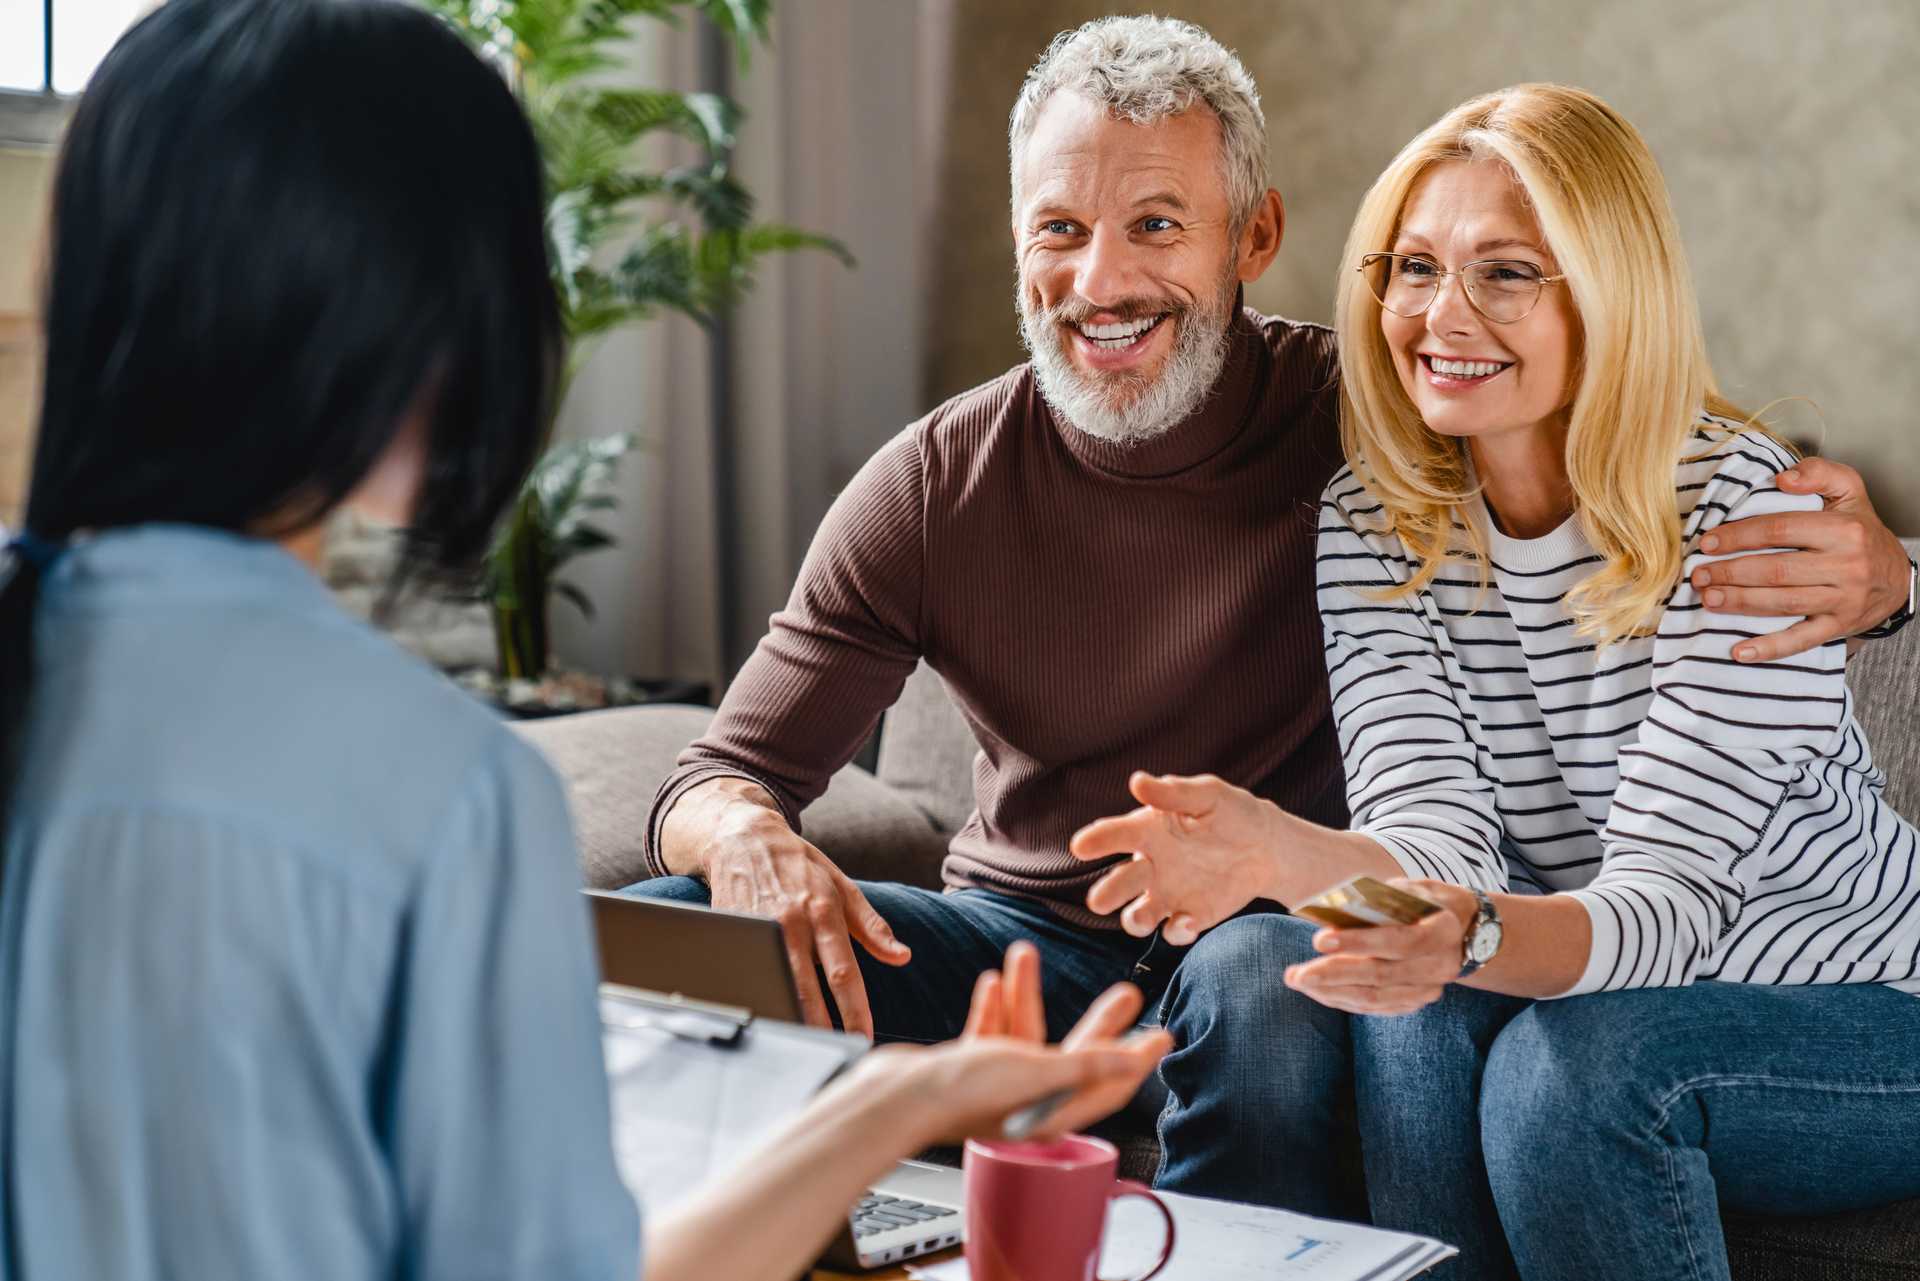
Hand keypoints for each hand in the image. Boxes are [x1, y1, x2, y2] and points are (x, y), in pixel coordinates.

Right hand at [689, 781, 909, 1036]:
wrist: (743, 837)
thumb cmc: (798, 866)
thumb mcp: (841, 885)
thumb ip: (871, 925)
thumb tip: (902, 955)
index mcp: (823, 911)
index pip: (842, 972)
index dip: (854, 1009)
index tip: (862, 1037)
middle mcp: (792, 921)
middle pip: (807, 987)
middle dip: (821, 1026)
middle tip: (833, 1053)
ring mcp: (758, 927)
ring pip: (775, 984)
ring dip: (790, 1017)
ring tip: (803, 1046)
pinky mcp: (732, 931)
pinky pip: (746, 971)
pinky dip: (756, 997)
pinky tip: (765, 1018)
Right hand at [959, 941, 1170, 1131]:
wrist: (897, 1098)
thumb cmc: (964, 1092)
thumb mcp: (1038, 1072)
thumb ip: (1087, 1065)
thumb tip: (1136, 1061)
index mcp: (1051, 1110)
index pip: (1107, 1085)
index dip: (1136, 1060)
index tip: (1161, 1037)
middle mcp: (1027, 1101)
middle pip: (1075, 1056)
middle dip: (1101, 1022)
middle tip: (1128, 993)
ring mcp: (997, 1086)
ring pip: (1026, 1033)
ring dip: (1028, 994)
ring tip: (1026, 952)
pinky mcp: (967, 1070)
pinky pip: (990, 1033)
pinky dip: (995, 1007)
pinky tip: (994, 981)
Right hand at [1069, 771, 1280, 942]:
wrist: (1268, 847)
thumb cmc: (1232, 813)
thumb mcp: (1208, 795)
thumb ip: (1173, 793)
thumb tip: (1136, 782)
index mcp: (1148, 831)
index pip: (1115, 835)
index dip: (1097, 840)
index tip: (1080, 846)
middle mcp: (1150, 865)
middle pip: (1120, 882)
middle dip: (1107, 893)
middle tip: (1098, 902)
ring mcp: (1168, 894)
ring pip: (1139, 914)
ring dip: (1133, 920)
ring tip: (1138, 919)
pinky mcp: (1191, 916)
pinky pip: (1175, 930)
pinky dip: (1177, 931)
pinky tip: (1187, 923)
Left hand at [1283, 879, 1471, 1015]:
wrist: (1469, 932)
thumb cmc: (1430, 902)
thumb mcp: (1415, 889)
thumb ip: (1384, 897)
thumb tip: (1339, 904)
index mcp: (1442, 932)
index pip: (1399, 941)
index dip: (1358, 942)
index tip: (1319, 939)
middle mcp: (1438, 966)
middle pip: (1380, 976)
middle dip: (1332, 975)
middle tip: (1294, 974)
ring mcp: (1428, 989)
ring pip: (1375, 998)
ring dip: (1331, 992)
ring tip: (1297, 980)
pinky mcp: (1415, 1002)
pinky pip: (1375, 1007)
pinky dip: (1343, 999)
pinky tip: (1317, 990)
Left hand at [1692, 456, 1909, 660]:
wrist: (1896, 575)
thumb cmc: (1860, 530)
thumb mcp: (1849, 491)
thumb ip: (1819, 474)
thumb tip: (1782, 478)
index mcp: (1844, 531)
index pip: (1779, 530)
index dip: (1738, 536)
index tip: (1708, 542)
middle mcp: (1846, 567)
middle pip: (1775, 570)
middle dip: (1730, 573)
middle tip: (1699, 575)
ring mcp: (1842, 600)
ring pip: (1782, 603)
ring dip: (1739, 603)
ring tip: (1708, 599)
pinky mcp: (1838, 627)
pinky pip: (1801, 641)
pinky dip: (1769, 649)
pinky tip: (1739, 652)